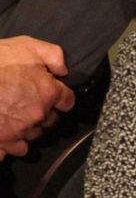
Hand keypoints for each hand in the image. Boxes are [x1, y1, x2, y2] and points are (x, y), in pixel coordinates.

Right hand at [0, 37, 74, 158]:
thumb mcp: (29, 45)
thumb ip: (54, 56)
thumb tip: (65, 70)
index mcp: (49, 93)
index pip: (68, 101)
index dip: (60, 97)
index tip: (52, 94)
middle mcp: (37, 114)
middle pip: (51, 121)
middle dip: (44, 113)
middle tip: (29, 104)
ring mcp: (19, 129)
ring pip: (33, 135)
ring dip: (28, 128)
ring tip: (16, 118)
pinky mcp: (1, 140)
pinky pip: (13, 151)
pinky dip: (11, 147)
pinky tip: (7, 139)